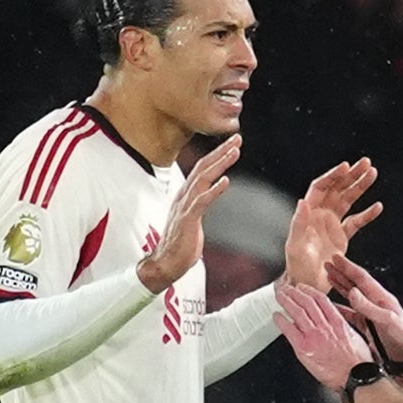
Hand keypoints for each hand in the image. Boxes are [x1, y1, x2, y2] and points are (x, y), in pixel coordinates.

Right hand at [139, 136, 241, 293]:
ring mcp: (184, 207)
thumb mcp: (191, 219)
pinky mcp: (187, 220)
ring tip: (235, 152)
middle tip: (237, 138)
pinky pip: (202, 202)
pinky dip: (214, 190)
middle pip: (203, 167)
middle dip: (221, 151)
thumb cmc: (180, 244)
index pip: (201, 169)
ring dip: (220, 163)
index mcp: (185, 195)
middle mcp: (183, 197)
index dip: (216, 155)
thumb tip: (207, 196)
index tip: (232, 144)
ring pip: (203, 179)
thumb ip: (198, 205)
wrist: (165, 264)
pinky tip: (226, 181)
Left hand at [273, 280, 372, 388]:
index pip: (321, 300)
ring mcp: (314, 336)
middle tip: (286, 288)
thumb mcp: (356, 337)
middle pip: (307, 302)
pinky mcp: (304, 348)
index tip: (303, 287)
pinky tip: (277, 316)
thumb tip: (337, 321)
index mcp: (338, 322)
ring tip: (279, 296)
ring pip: (297, 312)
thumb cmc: (358, 363)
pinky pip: (289, 330)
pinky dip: (281, 321)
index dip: (309, 291)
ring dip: (286, 301)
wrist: (356, 376)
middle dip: (294, 292)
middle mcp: (325, 326)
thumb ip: (344, 326)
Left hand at [283, 158, 381, 291]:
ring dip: (360, 187)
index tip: (346, 166)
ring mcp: (332, 224)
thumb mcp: (295, 246)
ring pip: (348, 200)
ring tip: (373, 173)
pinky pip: (357, 221)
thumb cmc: (296, 267)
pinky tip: (378, 207)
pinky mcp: (342, 237)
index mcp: (308, 213)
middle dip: (351, 175)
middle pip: (337, 188)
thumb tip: (303, 201)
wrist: (307, 284)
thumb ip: (299, 223)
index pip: (321, 187)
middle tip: (366, 163)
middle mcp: (320, 214)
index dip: (333, 176)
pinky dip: (367, 214)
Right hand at [326, 256, 402, 367]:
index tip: (336, 258)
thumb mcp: (387, 321)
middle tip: (329, 264)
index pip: (361, 278)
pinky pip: (351, 313)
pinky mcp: (368, 325)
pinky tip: (333, 304)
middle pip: (355, 283)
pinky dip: (340, 307)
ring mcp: (371, 314)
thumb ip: (369, 307)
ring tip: (330, 277)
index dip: (348, 267)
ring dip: (340, 286)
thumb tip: (353, 292)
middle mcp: (375, 303)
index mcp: (381, 298)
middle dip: (342, 273)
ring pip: (352, 296)